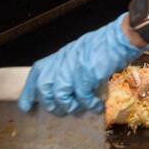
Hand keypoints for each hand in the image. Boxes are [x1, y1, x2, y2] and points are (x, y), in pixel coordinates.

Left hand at [17, 13, 143, 114]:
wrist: (121, 37)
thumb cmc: (103, 46)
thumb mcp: (79, 54)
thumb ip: (68, 68)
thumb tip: (61, 92)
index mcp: (60, 55)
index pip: (37, 73)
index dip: (29, 92)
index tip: (26, 108)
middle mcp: (64, 59)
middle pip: (44, 87)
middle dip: (51, 104)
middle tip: (62, 111)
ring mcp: (75, 65)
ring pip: (60, 94)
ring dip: (70, 106)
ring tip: (80, 108)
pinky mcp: (88, 72)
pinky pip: (83, 95)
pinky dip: (89, 104)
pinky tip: (96, 105)